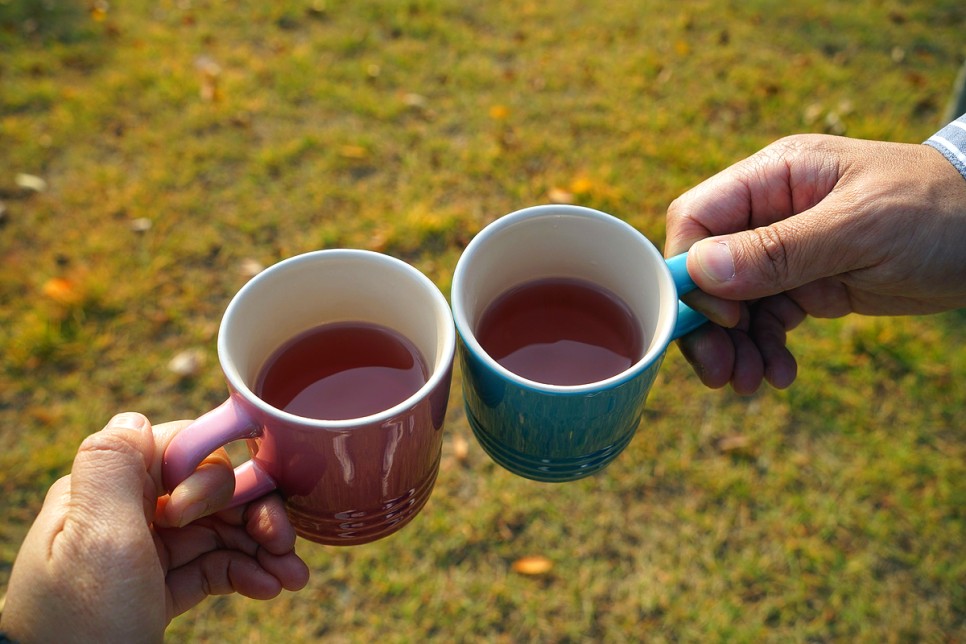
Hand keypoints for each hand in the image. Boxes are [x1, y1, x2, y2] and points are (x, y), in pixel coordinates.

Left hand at [1, 412, 308, 642]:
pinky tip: (270, 587)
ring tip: (294, 575)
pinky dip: (247, 574)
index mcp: (105, 493)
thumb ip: (114, 466)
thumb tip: (136, 416)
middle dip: (254, 512)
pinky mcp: (159, 590)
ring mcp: (145, 554)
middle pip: (210, 492)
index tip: (215, 510)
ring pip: (220, 530)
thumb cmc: (81, 623)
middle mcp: (126, 516)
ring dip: (263, 547)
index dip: (211, 473)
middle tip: (284, 541)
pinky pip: (214, 567)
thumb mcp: (96, 539)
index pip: (176, 451)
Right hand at [665, 134, 965, 393]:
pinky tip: (780, 373)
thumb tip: (702, 270)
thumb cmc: (937, 211)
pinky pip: (767, 320)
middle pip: (707, 270)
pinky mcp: (808, 284)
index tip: (719, 317)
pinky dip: (766, 349)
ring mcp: (787, 250)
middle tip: (718, 373)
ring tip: (751, 383)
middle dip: (708, 325)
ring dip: (736, 347)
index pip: (697, 219)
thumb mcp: (861, 228)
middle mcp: (770, 212)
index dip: (690, 270)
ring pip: (733, 303)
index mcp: (774, 178)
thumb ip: (780, 249)